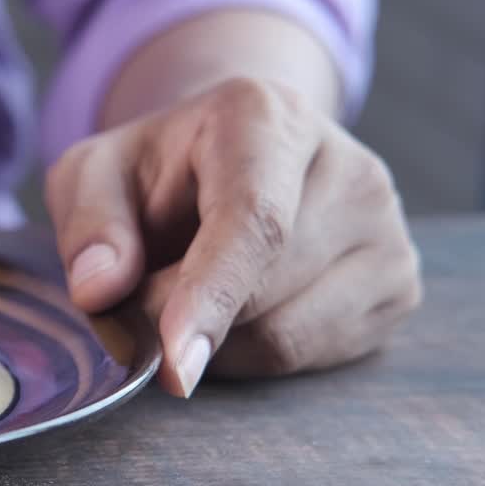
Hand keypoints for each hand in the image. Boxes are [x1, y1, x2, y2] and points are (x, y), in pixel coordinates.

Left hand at [46, 77, 421, 395]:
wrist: (228, 161)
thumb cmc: (155, 171)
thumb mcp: (93, 174)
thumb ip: (88, 223)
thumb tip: (98, 291)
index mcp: (268, 119)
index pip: (254, 221)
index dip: (211, 298)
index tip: (172, 365)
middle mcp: (350, 169)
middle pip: (263, 291)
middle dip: (181, 319)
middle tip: (136, 298)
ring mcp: (386, 231)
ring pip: (286, 337)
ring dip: (213, 342)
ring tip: (185, 293)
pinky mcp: (396, 286)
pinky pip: (307, 357)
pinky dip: (247, 355)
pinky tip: (230, 311)